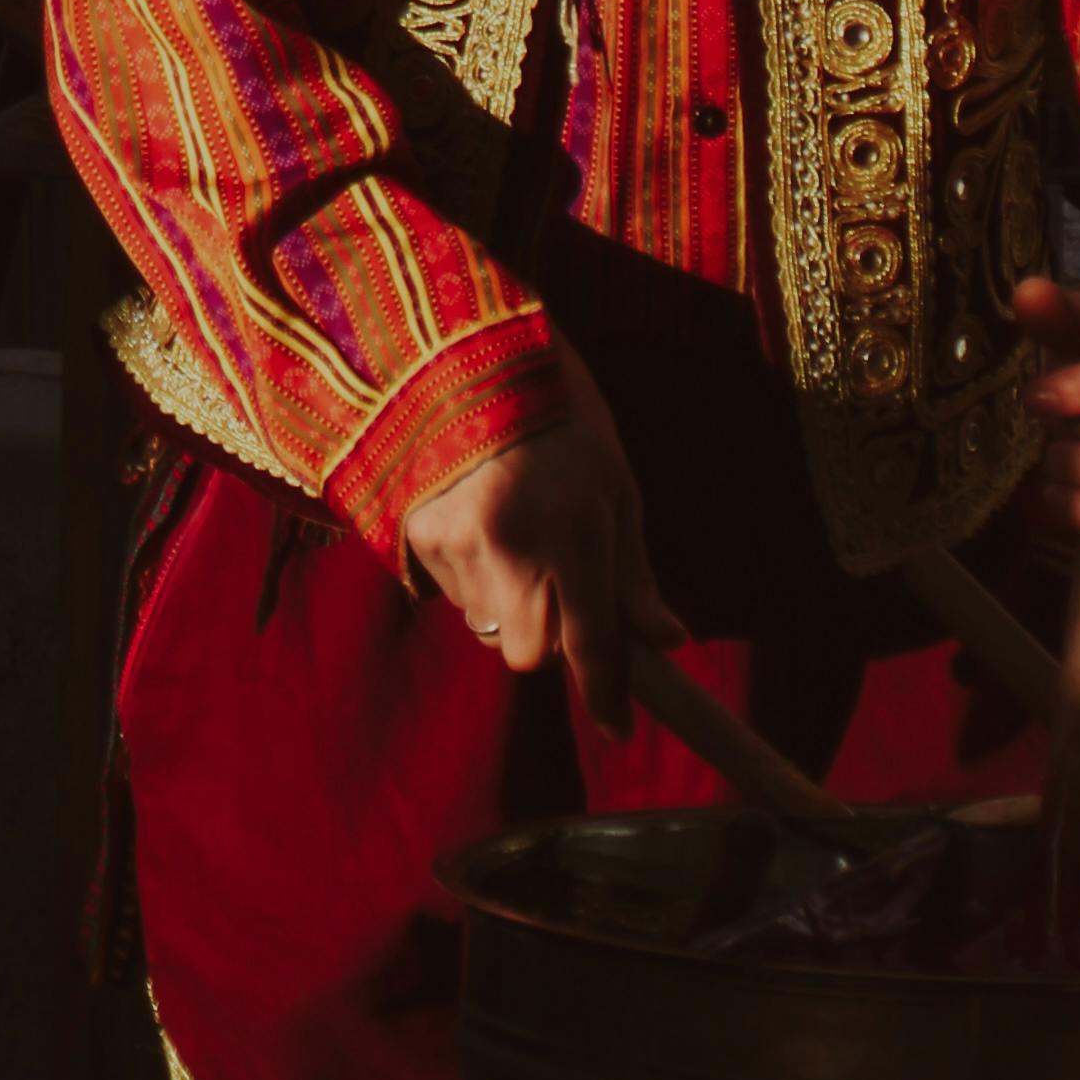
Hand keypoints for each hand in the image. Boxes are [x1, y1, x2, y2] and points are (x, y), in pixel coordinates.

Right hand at [401, 351, 672, 731]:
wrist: (465, 350)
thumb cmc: (560, 415)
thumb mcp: (615, 484)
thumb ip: (634, 571)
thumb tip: (667, 639)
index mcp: (573, 531)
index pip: (592, 643)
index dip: (607, 694)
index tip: (619, 729)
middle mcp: (511, 548)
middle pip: (529, 653)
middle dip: (547, 640)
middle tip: (559, 586)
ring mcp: (454, 543)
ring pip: (486, 622)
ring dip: (507, 601)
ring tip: (514, 527)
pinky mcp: (412, 534)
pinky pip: (450, 590)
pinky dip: (470, 573)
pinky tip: (477, 516)